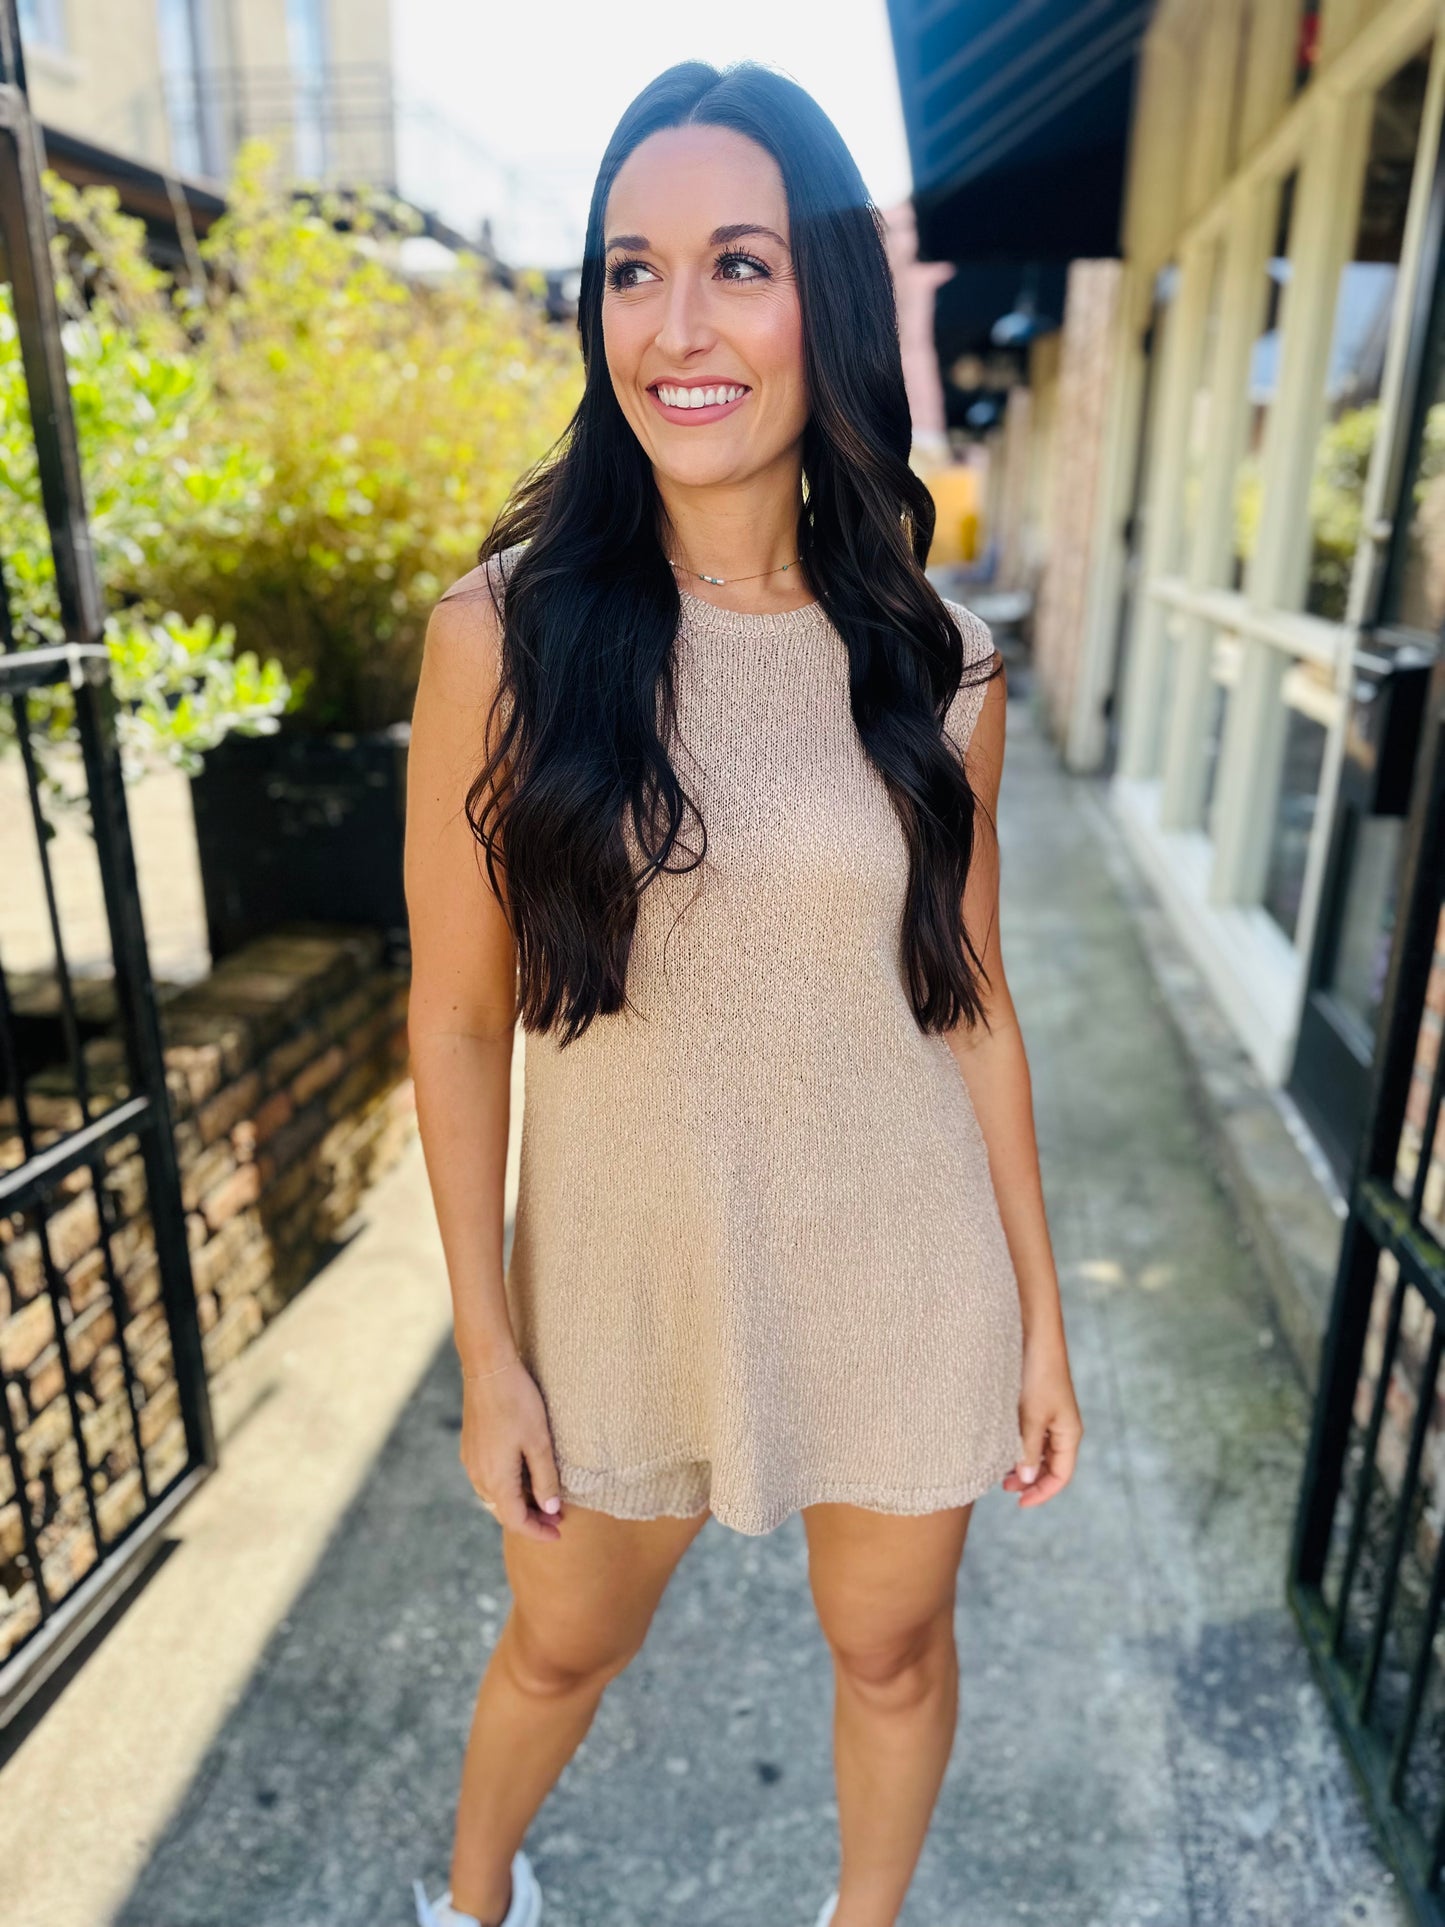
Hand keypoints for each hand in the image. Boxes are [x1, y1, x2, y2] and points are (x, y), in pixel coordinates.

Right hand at [460, 1357, 565, 1540]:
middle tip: (557, 1517)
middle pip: (504, 1512)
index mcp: (495, 1479)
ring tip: (545, 1497)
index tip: (559, 1534)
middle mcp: (478, 1476)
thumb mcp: (539, 1442)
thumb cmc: (517, 1402)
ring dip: (519, 1502)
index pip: (516, 1520)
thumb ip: (545, 1479)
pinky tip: (525, 1475)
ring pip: (495, 1496)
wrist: (488, 1368)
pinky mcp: (470, 1448)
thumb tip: (550, 1509)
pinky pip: (489, 1479)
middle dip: (531, 1518)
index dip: (538, 1532)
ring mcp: (471, 1462)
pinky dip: (508, 1486)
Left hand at [1002, 1325, 1081, 1507]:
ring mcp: (1050, 1416)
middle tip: (1002, 1486)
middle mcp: (1063, 1428)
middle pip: (1050, 1467)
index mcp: (1069, 1433)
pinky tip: (1001, 1448)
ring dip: (1022, 1464)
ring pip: (1039, 1452)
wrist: (1033, 1334)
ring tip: (999, 1471)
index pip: (1061, 1476)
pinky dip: (1018, 1446)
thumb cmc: (1036, 1373)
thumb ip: (1028, 1449)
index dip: (1042, 1493)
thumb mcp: (1031, 1416)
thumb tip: (1026, 1479)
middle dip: (1029, 1481)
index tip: (1018, 1503)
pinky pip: (1031, 1435)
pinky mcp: (1037, 1404)